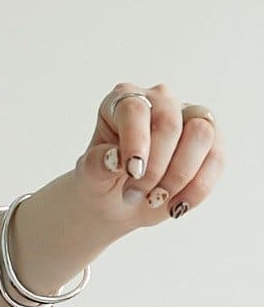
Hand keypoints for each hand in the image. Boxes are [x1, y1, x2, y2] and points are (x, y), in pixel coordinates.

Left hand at [72, 82, 224, 229]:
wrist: (118, 202)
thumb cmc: (101, 181)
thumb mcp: (89, 176)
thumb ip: (97, 164)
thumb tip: (114, 158)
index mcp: (123, 100)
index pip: (134, 110)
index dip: (136, 141)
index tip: (131, 172)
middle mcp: (159, 101)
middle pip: (170, 122)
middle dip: (155, 166)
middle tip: (135, 194)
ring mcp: (189, 118)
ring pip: (202, 134)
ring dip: (179, 175)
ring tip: (155, 198)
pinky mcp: (211, 141)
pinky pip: (217, 158)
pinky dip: (198, 187)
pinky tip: (176, 205)